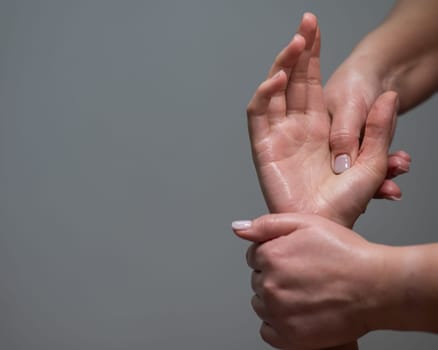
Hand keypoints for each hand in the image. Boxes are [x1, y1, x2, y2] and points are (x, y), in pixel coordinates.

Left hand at [232, 213, 385, 349]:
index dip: (275, 255)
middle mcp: (270, 285)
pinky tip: (299, 312)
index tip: (294, 258)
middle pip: (258, 280)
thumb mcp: (307, 223)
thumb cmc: (346, 253)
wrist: (376, 288)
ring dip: (276, 300)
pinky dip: (279, 323)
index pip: (254, 256)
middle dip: (275, 276)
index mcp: (270, 256)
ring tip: (305, 293)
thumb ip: (266, 225)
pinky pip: (268, 330)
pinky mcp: (289, 337)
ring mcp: (278, 313)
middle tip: (304, 275)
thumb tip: (238, 228)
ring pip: (262, 304)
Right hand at [246, 13, 402, 227]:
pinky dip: (264, 95)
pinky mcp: (263, 147)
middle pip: (292, 80)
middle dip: (298, 51)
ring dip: (282, 66)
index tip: (315, 26)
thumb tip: (390, 97)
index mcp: (320, 127)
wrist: (323, 228)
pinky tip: (279, 79)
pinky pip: (259, 115)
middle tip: (306, 24)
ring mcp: (278, 135)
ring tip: (296, 44)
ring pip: (274, 91)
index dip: (313, 54)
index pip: (311, 82)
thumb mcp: (374, 162)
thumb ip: (379, 128)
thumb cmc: (346, 203)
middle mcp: (297, 127)